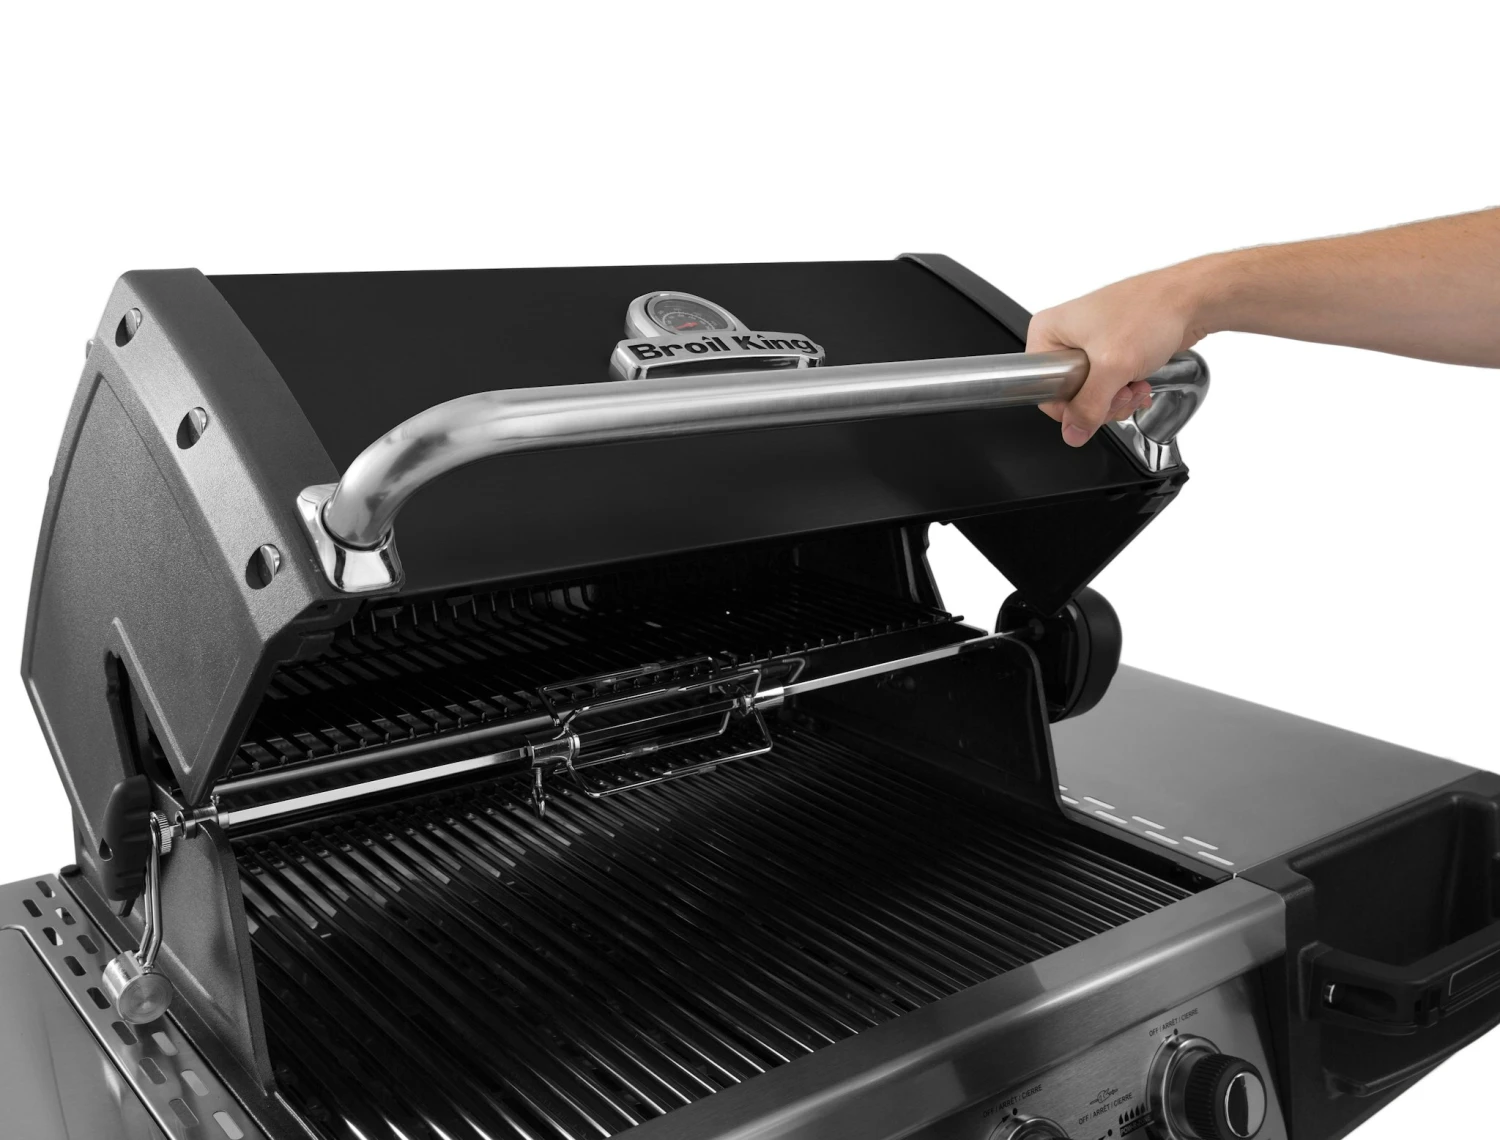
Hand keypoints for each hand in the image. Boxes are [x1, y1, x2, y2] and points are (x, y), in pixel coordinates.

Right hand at [1027, 261, 1211, 446]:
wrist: (1188, 300)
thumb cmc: (1149, 311)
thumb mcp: (1111, 366)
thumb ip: (1088, 406)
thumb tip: (1073, 432)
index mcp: (1048, 332)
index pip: (1043, 390)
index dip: (1071, 407)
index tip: (1095, 403)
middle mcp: (1064, 338)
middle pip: (1070, 396)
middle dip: (1101, 402)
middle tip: (1120, 390)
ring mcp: (1088, 345)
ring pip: (1092, 395)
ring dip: (1118, 398)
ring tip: (1135, 383)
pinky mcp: (1109, 352)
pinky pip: (1109, 386)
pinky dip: (1126, 390)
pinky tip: (1140, 381)